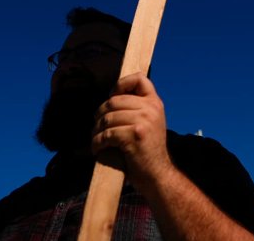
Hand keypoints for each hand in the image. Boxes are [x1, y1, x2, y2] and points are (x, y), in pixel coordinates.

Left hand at [92, 72, 173, 187]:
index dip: (122, 84)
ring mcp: (144, 121)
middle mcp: (151, 108)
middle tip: (97, 128)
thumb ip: (137, 109)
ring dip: (96, 131)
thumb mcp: (149, 123)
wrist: (158, 174)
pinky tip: (98, 149)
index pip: (139, 79)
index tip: (112, 96)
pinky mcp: (134, 136)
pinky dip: (97, 142)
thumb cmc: (148, 151)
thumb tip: (110, 100)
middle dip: (100, 114)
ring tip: (96, 140)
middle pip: (114, 100)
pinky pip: (106, 134)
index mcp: (155, 103)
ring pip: (107, 118)